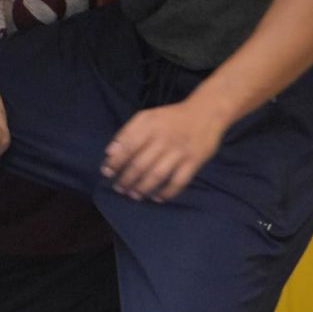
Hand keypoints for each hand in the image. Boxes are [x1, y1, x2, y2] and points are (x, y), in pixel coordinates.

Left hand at [101, 98, 224, 201]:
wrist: (206, 112)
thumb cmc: (171, 118)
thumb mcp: (148, 117)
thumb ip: (127, 132)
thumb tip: (109, 152)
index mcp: (150, 125)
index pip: (127, 146)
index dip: (115, 161)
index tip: (106, 172)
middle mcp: (164, 138)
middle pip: (140, 164)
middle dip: (126, 179)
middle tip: (119, 188)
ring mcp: (180, 151)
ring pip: (157, 174)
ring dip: (143, 188)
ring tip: (133, 195)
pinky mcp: (194, 161)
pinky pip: (178, 181)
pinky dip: (167, 192)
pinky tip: (157, 198)